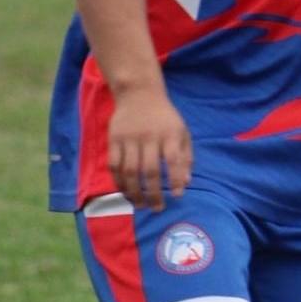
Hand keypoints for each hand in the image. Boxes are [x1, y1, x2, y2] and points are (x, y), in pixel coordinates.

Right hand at [107, 86, 192, 209]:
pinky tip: (125, 192)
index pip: (174, 160)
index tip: (178, 195)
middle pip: (150, 170)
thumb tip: (186, 183)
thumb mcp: (182, 131)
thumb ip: (186, 156)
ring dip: (134, 192)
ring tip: (140, 205)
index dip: (176, 179)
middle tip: (157, 208)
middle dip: (154, 193)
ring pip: (129, 171)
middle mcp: (149, 137)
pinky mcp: (114, 139)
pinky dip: (118, 182)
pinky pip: (114, 165)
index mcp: (169, 134)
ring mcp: (129, 138)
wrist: (139, 94)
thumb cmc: (165, 117)